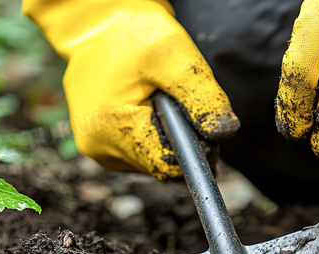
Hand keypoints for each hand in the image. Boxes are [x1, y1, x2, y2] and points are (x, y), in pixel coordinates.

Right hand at [23, 0, 238, 179]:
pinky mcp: (102, 143)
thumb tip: (223, 134)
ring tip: (159, 97)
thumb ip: (202, 97)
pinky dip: (155, 133)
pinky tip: (148, 105)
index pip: (170, 166)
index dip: (196, 147)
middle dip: (181, 138)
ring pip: (153, 160)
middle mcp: (100, 148)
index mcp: (111, 131)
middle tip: (178, 99)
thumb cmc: (131, 33)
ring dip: (167, 135)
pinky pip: (141, 152)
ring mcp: (98, 148)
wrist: (95, 22)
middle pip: (162, 165)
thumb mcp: (174, 56)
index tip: (200, 118)